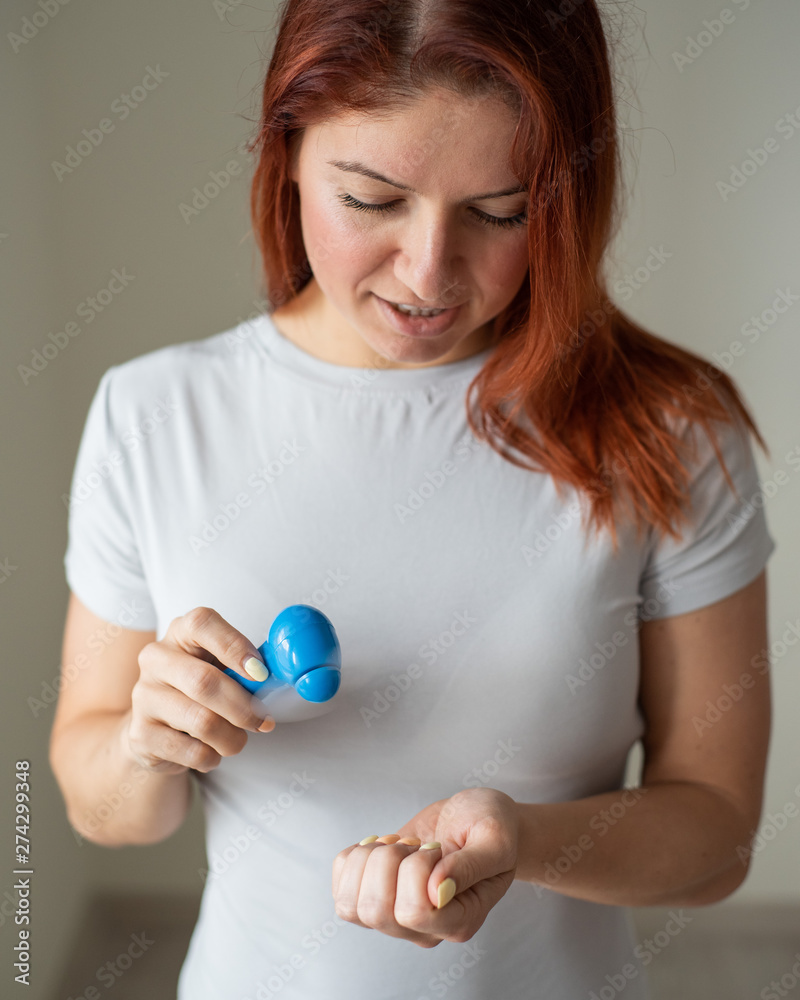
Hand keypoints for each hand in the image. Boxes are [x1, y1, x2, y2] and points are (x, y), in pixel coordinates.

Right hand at [125, 606, 276, 774]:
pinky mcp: (140, 734)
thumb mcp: (220, 667)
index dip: (235, 646)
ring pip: (201, 721)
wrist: (156, 729)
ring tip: (238, 740)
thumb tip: (274, 677)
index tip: (261, 672)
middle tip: (263, 721)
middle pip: (204, 681)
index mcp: (181, 632)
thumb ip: (245, 667)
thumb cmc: (199, 691)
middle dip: (243, 706)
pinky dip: (213, 756)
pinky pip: (192, 751)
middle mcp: (155, 658)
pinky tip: (212, 751)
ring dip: (232, 737)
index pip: (203, 623)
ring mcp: (143, 696)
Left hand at [332, 787, 518, 947]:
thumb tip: (436, 892)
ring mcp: (396, 917)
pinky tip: (383, 847)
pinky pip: (340, 887)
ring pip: (350, 905)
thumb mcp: (495, 837)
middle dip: (389, 860)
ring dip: (369, 860)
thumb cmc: (491, 827)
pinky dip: (354, 857)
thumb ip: (471, 865)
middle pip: (375, 910)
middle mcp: (425, 929)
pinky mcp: (375, 898)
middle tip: (416, 845)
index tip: (436, 849)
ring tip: (398, 847)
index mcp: (460, 920)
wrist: (473, 819)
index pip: (413, 913)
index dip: (415, 871)